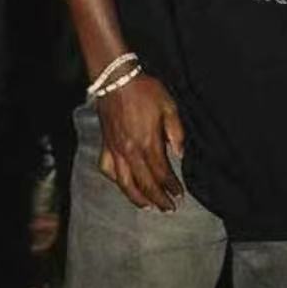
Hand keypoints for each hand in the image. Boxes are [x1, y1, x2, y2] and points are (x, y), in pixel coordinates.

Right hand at [96, 73, 185, 210]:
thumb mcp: (168, 105)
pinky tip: (123, 184)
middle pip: (145, 184)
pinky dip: (116, 181)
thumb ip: (176, 131)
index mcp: (148, 142)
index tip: (180, 195)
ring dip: (137, 198)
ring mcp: (116, 150)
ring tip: (148, 207)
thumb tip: (180, 154)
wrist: (116, 79)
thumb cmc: (144, 90)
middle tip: (169, 208)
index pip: (162, 173)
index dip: (172, 187)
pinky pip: (108, 170)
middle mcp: (131, 151)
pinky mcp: (106, 145)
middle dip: (158, 199)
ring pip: (125, 183)